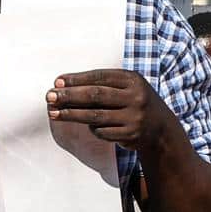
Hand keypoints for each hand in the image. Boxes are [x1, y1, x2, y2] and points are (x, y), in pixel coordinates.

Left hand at [46, 69, 178, 152]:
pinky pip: (102, 132)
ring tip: (54, 113)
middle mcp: (135, 97)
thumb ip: (102, 85)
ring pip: (96, 116)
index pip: (100, 77)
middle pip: (96, 95)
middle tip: (50, 97)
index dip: (77, 79)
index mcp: (132, 80)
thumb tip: (64, 86)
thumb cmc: (134, 103)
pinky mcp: (130, 134)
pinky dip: (92, 129)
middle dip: (70, 96)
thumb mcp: (126, 87)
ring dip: (72, 114)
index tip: (57, 82)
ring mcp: (134, 117)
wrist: (161, 128)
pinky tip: (86, 126)